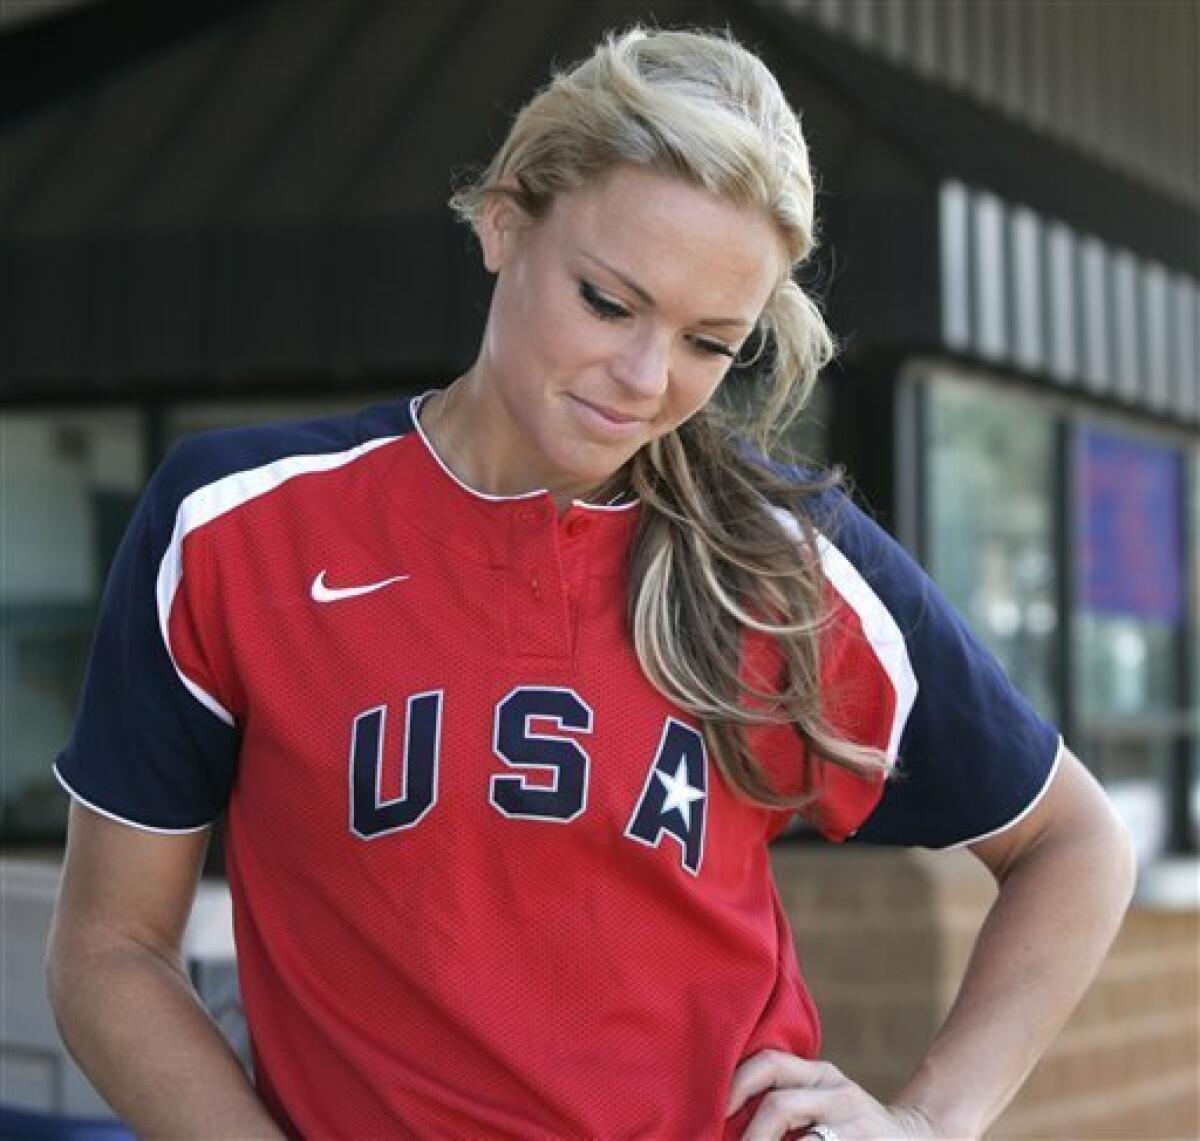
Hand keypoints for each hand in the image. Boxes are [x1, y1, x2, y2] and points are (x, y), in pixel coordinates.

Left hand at [726, 1050, 939, 1139]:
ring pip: (804, 1140)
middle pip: (780, 1105)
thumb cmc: (847, 1126)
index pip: (770, 1064)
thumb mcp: (821, 1101)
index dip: (737, 1086)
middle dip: (751, 1137)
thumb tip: (721, 1119)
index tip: (717, 1114)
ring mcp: (856, 1126)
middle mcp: (839, 1094)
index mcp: (820, 1075)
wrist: (918, 1140)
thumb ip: (782, 1102)